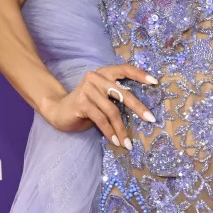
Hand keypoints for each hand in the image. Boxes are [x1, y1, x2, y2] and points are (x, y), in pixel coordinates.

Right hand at [39, 63, 157, 146]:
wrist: (58, 111)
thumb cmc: (85, 106)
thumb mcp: (102, 98)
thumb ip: (116, 97)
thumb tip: (142, 110)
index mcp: (104, 73)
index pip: (124, 69)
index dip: (140, 74)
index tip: (155, 82)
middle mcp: (96, 77)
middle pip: (123, 93)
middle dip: (138, 107)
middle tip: (151, 119)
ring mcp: (88, 89)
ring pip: (112, 111)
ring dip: (121, 129)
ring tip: (127, 143)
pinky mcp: (82, 103)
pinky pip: (101, 119)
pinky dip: (109, 132)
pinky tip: (115, 141)